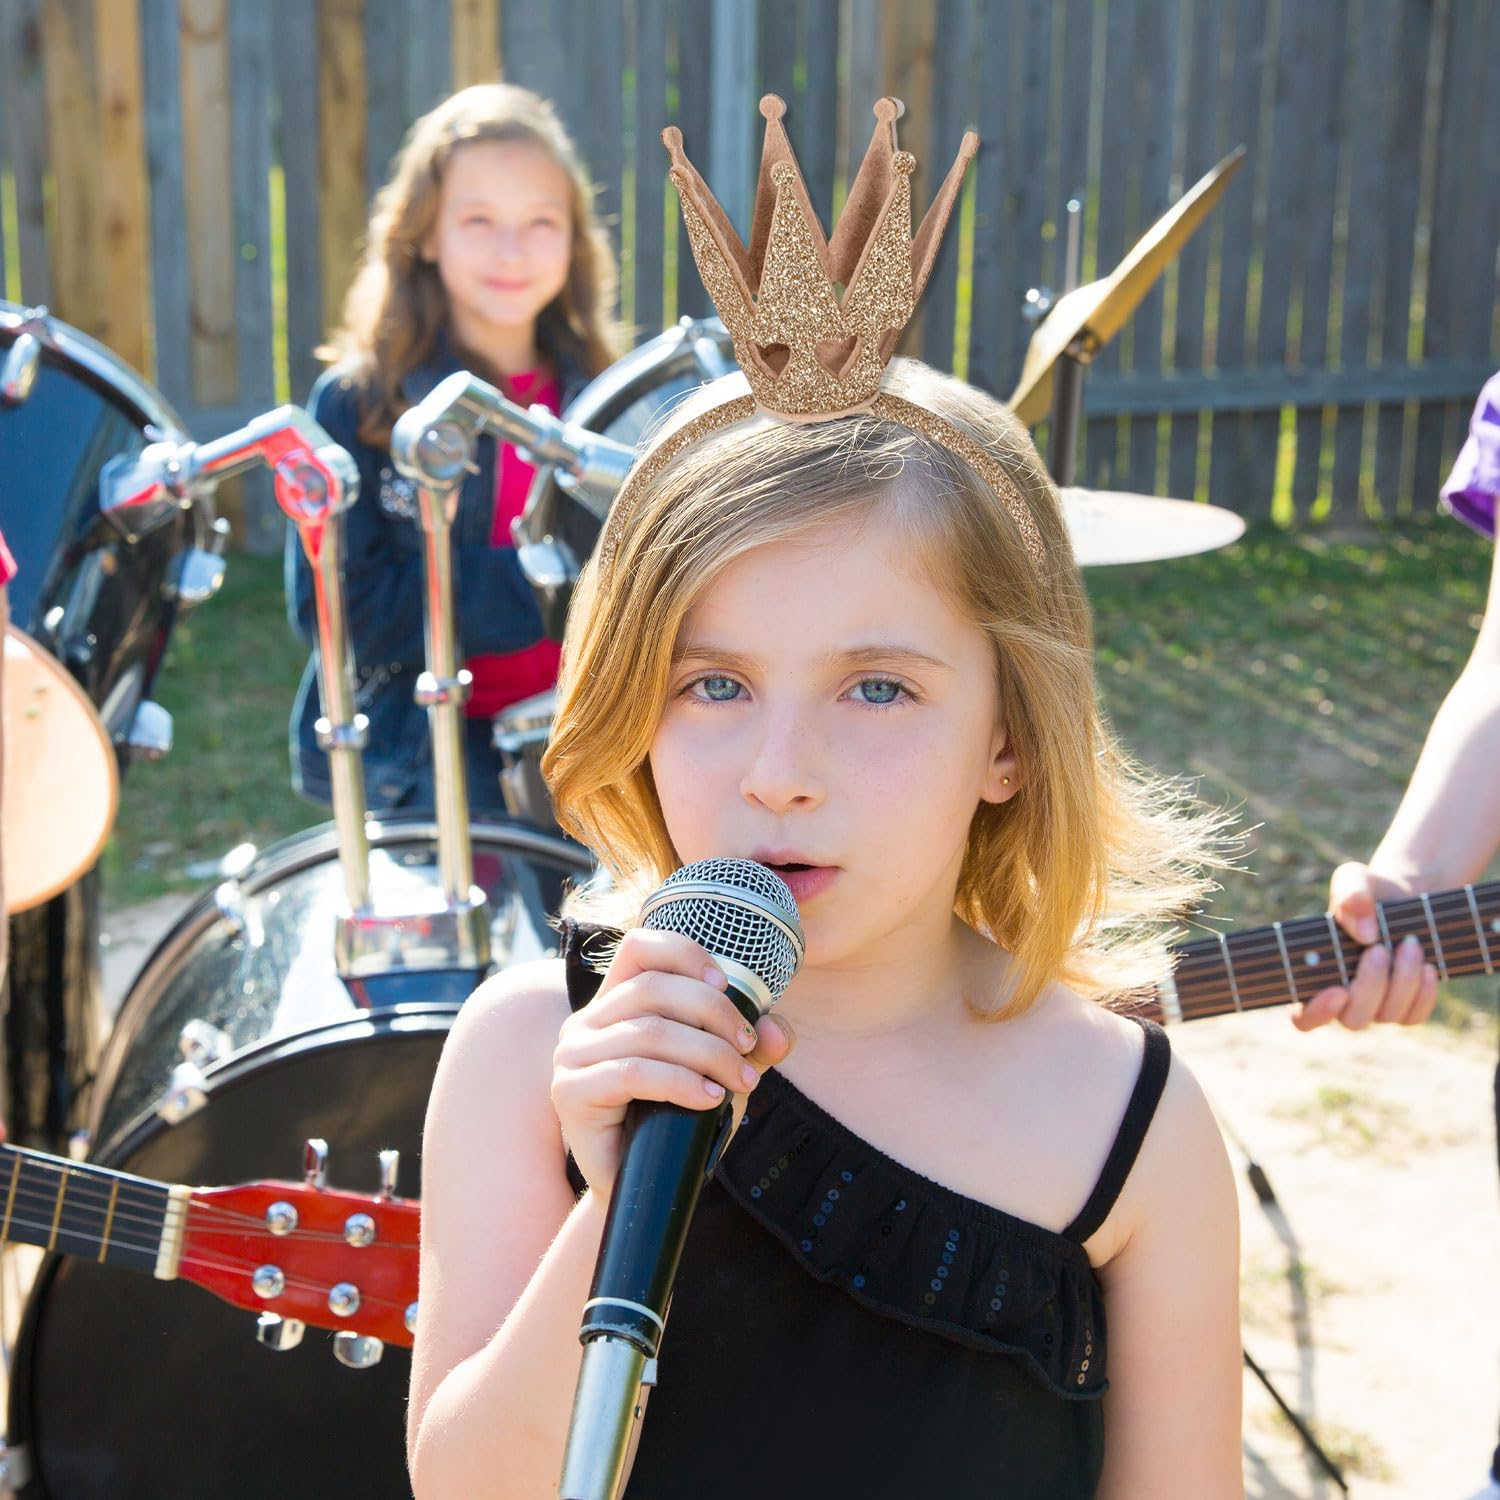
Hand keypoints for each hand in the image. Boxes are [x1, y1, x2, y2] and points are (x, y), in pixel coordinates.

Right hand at [550, 927, 795, 1199]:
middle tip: (749, 1047)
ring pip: (649, 1032)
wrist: (642, 1189)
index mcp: (615, 1002)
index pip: (639, 948)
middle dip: (713, 1013)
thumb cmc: (676, 1121)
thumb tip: (778, 1030)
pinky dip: (681, 1083)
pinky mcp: (571, 1093)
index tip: (726, 983)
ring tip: (740, 1081)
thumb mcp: (721, 1072)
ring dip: (707, 1053)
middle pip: (652, 988)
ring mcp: (573, 1056)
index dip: (684, 953)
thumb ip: (750, 1045)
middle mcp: (586, 1021)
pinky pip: (632, 1074)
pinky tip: (710, 1100)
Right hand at [1292, 861, 1438, 1030]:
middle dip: (1370, 985)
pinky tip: (1427, 965)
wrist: (1403, 897)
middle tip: (1380, 949)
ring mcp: (1375, 1008)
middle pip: (1353, 1019)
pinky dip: (1423, 992)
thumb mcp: (1353, 879)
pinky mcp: (1406, 1008)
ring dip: (1402, 980)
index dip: (1318, 1012)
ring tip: (1411, 943)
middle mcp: (1342, 1001)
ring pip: (1387, 1015)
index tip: (1338, 990)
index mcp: (1313, 977)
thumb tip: (1367, 936)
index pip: (1304, 1018)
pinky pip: (1414, 1015)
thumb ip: (1350, 896)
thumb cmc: (1366, 891)